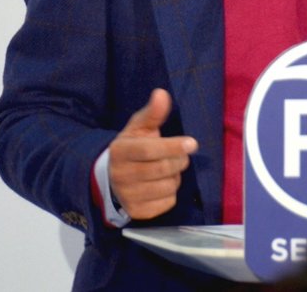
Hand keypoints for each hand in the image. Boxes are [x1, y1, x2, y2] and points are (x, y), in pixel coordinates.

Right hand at [108, 88, 197, 220]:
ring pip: (167, 187)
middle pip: (161, 169)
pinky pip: (167, 203)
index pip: (149, 150)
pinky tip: (163, 184)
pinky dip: (171, 193)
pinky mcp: (137, 212)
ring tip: (169, 169)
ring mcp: (128, 196)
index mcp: (120, 151)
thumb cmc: (133, 147)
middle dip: (179, 160)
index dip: (172, 146)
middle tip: (182, 154)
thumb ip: (152, 112)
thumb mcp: (139, 127)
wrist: (114, 177)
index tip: (192, 143)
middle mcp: (120, 175)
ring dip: (175, 177)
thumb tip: (161, 93)